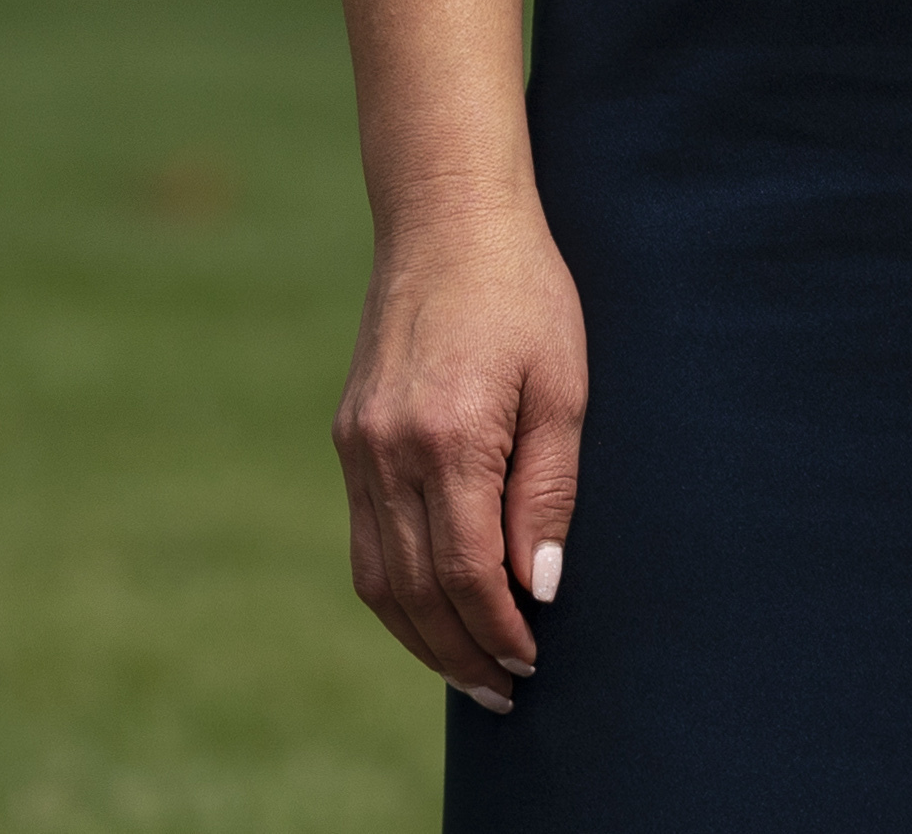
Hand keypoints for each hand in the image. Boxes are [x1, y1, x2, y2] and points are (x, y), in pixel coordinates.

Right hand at [337, 178, 586, 713]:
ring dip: (422, 636)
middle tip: (504, 691)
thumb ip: (547, 492)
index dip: (499, 628)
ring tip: (469, 669)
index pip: (468, 571)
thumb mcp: (562, 387)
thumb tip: (539, 588)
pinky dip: (395, 592)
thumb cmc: (524, 295)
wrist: (446, 221)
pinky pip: (364, 541)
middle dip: (462, 651)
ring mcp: (359, 447)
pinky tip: (431, 609)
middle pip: (417, 589)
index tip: (533, 661)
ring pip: (378, 577)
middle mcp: (389, 451)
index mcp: (450, 437)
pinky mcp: (348, 438)